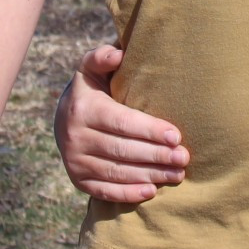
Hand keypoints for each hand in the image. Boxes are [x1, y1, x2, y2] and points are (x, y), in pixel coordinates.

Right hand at [55, 44, 188, 202]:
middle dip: (156, 155)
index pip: (122, 123)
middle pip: (122, 150)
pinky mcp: (78, 180)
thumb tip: (118, 55)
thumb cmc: (93, 88)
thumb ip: (103, 57)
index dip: (150, 131)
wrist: (64, 117)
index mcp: (84, 109)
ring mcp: (75, 161)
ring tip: (178, 174)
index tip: (177, 136)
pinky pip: (105, 191)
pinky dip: (128, 193)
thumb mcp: (92, 68)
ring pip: (116, 172)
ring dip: (149, 175)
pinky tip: (152, 192)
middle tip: (184, 158)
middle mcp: (75, 137)